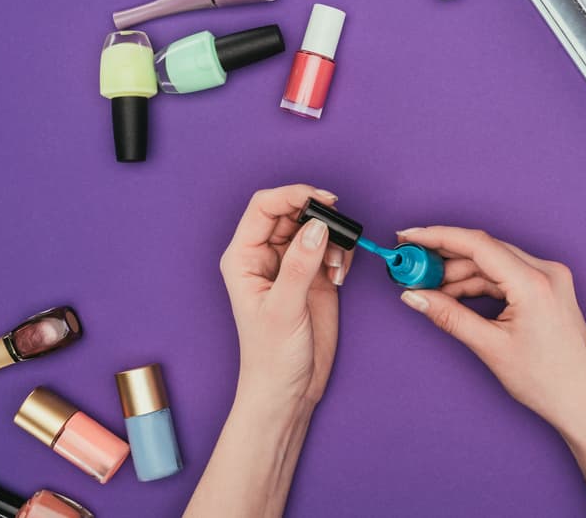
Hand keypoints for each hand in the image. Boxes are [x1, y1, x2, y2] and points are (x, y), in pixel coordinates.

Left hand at [219, 185, 353, 408]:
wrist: (289, 389)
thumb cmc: (271, 356)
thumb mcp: (284, 309)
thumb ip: (300, 264)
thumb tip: (317, 226)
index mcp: (244, 257)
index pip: (264, 207)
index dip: (293, 196)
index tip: (323, 200)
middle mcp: (266, 256)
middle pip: (292, 212)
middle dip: (318, 216)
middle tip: (339, 230)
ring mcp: (292, 265)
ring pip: (314, 227)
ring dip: (333, 238)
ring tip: (337, 266)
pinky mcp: (314, 276)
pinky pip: (331, 247)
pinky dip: (342, 254)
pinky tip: (341, 276)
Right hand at [395, 226, 585, 435]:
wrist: (583, 400)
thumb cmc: (547, 380)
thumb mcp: (490, 347)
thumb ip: (449, 316)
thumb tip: (415, 296)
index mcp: (534, 283)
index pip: (477, 244)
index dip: (437, 237)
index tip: (408, 237)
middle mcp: (546, 271)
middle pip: (484, 250)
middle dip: (444, 258)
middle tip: (412, 268)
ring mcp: (550, 277)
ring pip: (494, 262)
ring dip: (460, 273)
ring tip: (429, 289)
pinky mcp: (548, 287)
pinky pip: (506, 275)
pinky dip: (479, 283)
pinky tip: (455, 295)